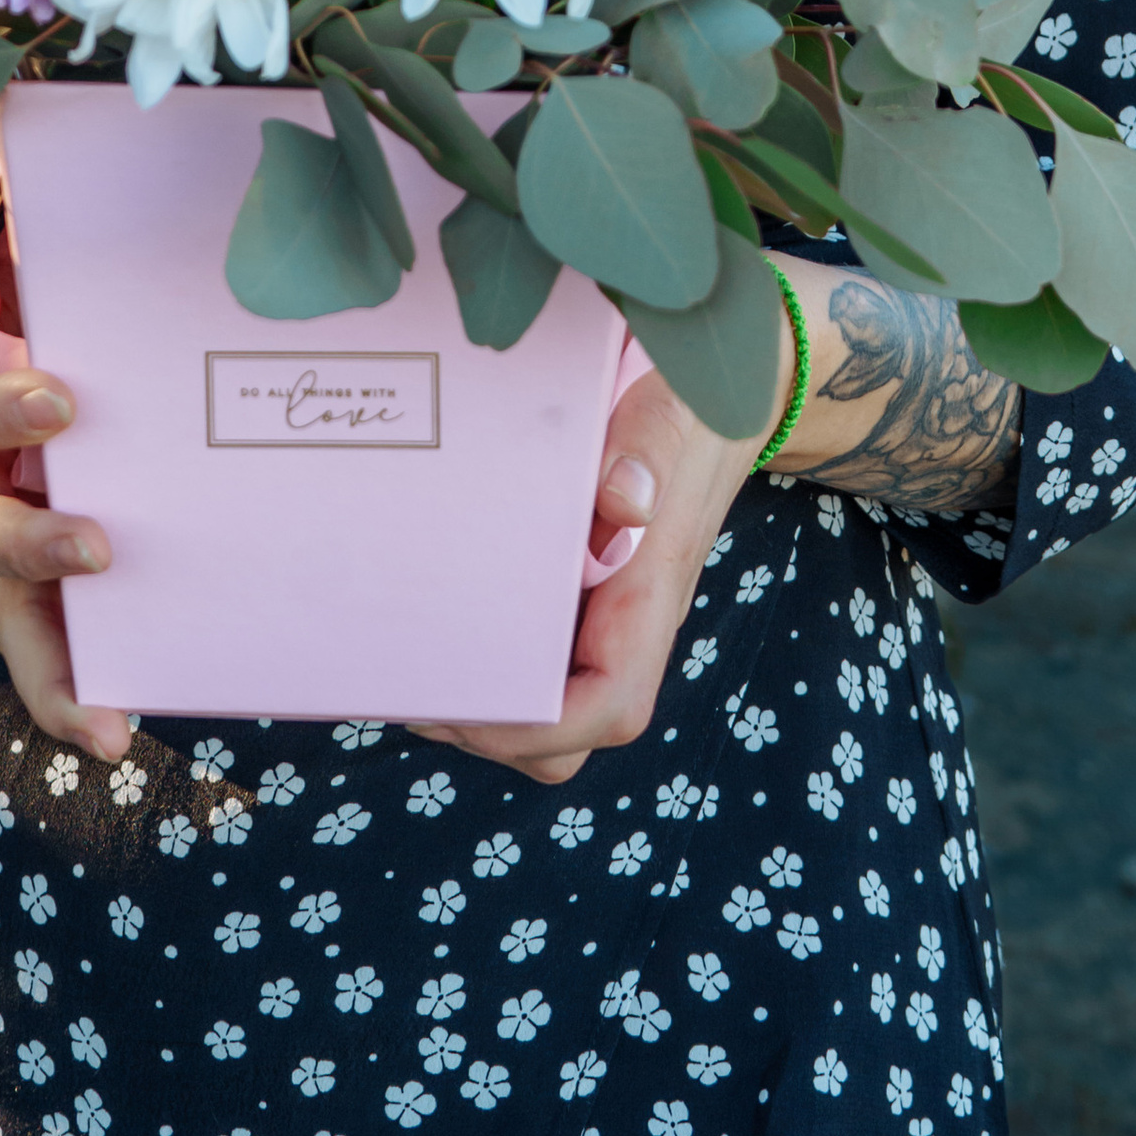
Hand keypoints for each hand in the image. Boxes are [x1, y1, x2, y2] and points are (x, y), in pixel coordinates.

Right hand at [0, 197, 133, 766]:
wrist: (13, 320)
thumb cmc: (30, 259)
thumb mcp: (5, 212)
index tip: (59, 398)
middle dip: (27, 540)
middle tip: (97, 539)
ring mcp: (9, 526)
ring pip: (1, 604)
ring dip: (50, 643)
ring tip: (109, 700)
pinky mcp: (52, 576)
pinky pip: (50, 645)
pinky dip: (72, 693)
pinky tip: (116, 732)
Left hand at [407, 331, 784, 787]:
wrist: (720, 402)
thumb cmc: (690, 412)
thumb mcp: (671, 414)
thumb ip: (648, 451)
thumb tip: (624, 501)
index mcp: (649, 595)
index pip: (611, 703)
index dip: (539, 726)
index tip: (468, 706)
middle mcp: (629, 625)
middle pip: (571, 734)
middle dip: (494, 733)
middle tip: (415, 691)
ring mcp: (606, 620)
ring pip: (553, 714)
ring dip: (486, 711)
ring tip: (415, 672)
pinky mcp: (584, 603)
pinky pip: (540, 665)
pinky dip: (490, 667)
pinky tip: (438, 625)